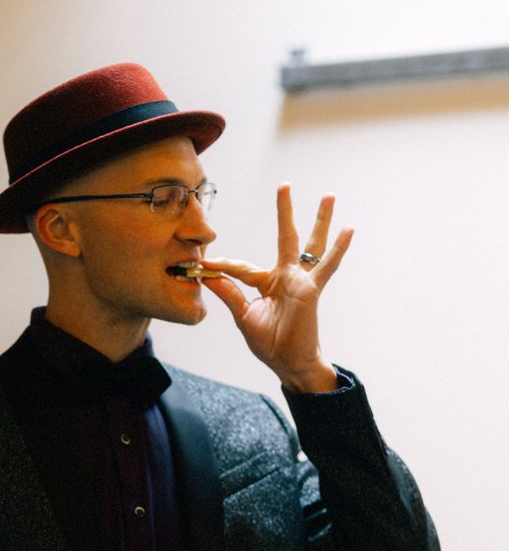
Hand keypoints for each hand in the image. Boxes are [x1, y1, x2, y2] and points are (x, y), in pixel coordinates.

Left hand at [201, 184, 353, 392]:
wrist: (288, 364)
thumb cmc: (270, 344)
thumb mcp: (243, 317)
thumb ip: (229, 294)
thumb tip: (206, 275)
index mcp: (266, 283)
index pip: (241, 268)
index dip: (221, 267)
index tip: (202, 264)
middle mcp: (285, 277)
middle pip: (285, 237)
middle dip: (284, 212)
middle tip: (284, 185)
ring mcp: (300, 281)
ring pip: (310, 244)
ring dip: (320, 220)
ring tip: (328, 195)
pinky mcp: (311, 290)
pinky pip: (326, 267)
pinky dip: (338, 249)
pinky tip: (349, 229)